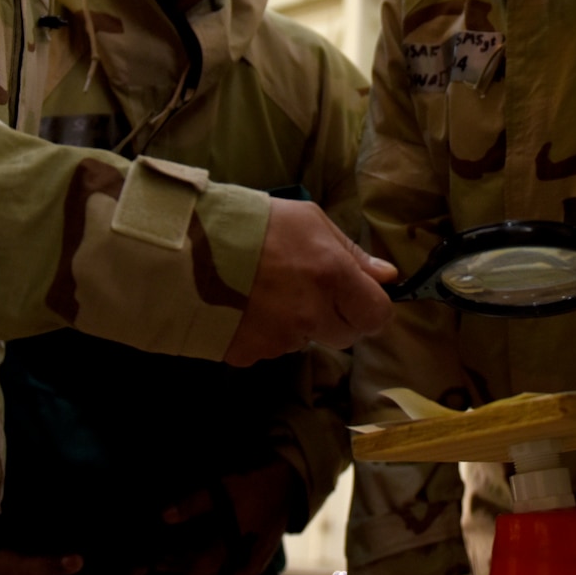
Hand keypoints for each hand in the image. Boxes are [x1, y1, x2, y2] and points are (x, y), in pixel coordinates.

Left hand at [160, 457, 298, 574]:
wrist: (291, 482)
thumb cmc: (258, 484)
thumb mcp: (224, 488)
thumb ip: (193, 503)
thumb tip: (164, 516)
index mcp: (236, 551)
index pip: (195, 570)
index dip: (173, 564)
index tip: (157, 556)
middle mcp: (245, 568)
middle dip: (182, 569)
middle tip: (166, 555)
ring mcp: (253, 569)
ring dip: (197, 572)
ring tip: (183, 556)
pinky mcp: (258, 565)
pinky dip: (215, 574)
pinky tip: (207, 559)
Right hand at [224, 198, 396, 365]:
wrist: (188, 244)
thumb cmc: (254, 223)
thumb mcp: (309, 220)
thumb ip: (352, 252)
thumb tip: (387, 276)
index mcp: (333, 277)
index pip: (378, 315)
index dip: (371, 308)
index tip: (357, 297)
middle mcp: (312, 315)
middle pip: (345, 336)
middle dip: (335, 317)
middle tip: (307, 289)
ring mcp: (280, 339)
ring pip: (305, 341)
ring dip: (296, 324)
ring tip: (265, 291)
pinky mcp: (250, 354)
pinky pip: (270, 349)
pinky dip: (263, 332)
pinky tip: (245, 306)